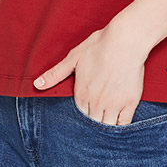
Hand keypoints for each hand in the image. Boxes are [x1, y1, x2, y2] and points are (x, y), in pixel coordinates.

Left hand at [33, 22, 149, 125]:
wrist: (126, 40)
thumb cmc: (100, 45)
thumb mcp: (74, 57)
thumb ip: (56, 73)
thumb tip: (36, 85)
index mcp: (82, 93)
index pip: (78, 115)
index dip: (80, 115)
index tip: (84, 112)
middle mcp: (96, 102)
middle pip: (91, 123)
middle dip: (91, 124)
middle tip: (94, 121)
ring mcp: (114, 104)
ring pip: (106, 126)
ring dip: (104, 126)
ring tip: (105, 124)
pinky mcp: (130, 102)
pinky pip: (124, 124)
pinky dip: (120, 127)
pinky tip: (118, 123)